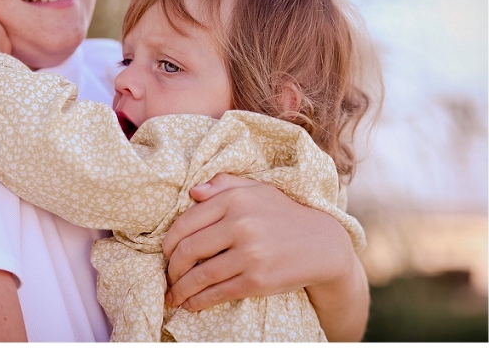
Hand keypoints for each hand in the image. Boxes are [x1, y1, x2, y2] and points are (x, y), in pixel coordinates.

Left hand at [162, 173, 367, 340]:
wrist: (322, 244)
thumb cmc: (283, 214)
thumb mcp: (257, 189)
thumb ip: (224, 184)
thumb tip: (193, 191)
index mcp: (234, 199)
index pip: (186, 222)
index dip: (169, 242)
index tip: (165, 253)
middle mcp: (240, 224)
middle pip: (188, 250)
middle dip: (171, 267)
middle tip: (168, 275)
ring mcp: (249, 254)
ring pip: (200, 275)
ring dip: (181, 289)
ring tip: (174, 295)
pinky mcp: (257, 280)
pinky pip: (218, 293)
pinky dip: (199, 301)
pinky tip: (191, 304)